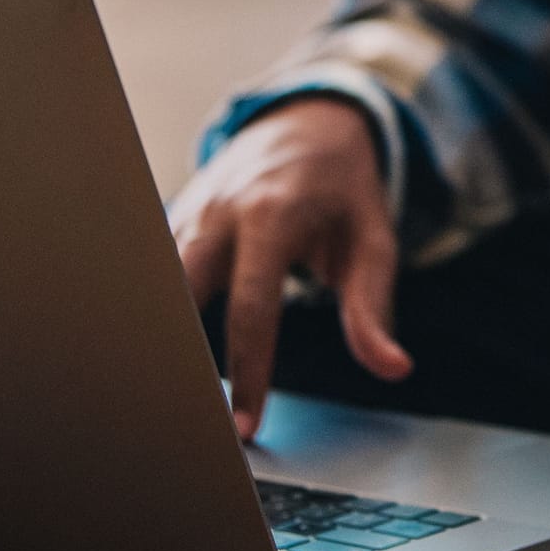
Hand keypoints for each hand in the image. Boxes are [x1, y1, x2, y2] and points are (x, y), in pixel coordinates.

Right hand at [169, 99, 411, 439]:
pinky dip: (161, 312)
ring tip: (178, 399)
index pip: (251, 309)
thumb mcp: (374, 240)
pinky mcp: (174, 218)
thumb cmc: (346, 190)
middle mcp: (220, 213)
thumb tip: (393, 369)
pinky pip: (156, 271)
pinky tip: (168, 356)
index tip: (244, 428)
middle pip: (181, 294)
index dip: (248, 374)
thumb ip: (373, 307)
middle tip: (192, 421)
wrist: (308, 122)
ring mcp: (190, 212)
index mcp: (273, 216)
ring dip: (166, 338)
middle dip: (181, 358)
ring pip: (158, 283)